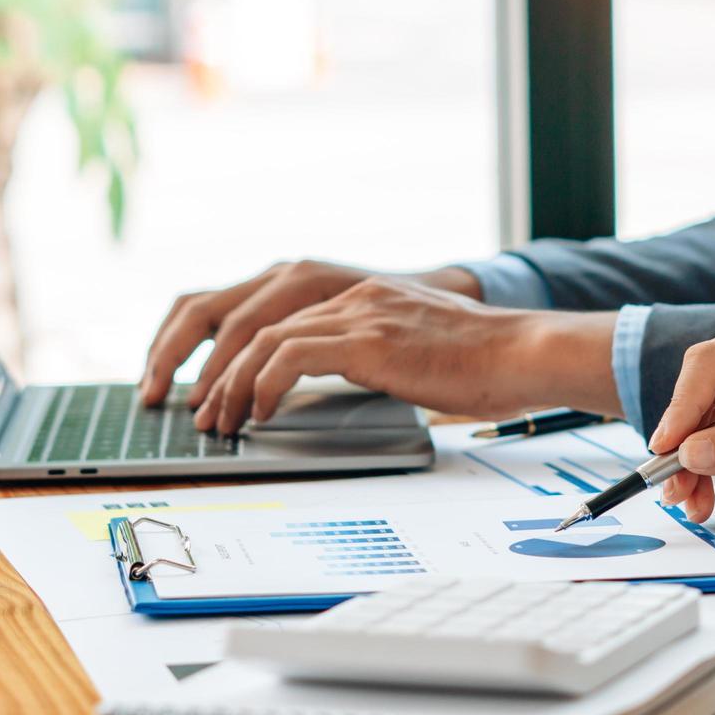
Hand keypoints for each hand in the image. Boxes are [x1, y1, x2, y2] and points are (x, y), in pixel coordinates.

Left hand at [188, 276, 621, 433]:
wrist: (524, 352)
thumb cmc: (482, 362)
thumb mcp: (413, 347)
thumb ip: (371, 354)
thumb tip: (336, 389)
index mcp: (355, 292)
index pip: (265, 307)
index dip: (222, 345)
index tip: (204, 384)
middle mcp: (348, 292)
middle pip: (248, 316)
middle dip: (205, 364)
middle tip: (190, 408)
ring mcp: (358, 310)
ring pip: (260, 337)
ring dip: (228, 384)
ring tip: (220, 422)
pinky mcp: (367, 337)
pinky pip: (291, 356)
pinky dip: (264, 386)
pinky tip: (260, 415)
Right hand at [645, 319, 714, 521]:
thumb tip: (689, 453)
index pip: (712, 362)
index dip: (683, 404)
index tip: (666, 448)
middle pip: (698, 392)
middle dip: (682, 441)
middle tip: (670, 484)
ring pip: (698, 419)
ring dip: (689, 462)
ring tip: (687, 502)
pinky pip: (710, 435)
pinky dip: (703, 467)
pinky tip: (701, 497)